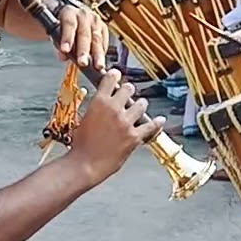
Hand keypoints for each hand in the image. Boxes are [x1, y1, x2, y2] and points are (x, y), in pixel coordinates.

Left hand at [56, 0, 107, 68]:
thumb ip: (58, 43)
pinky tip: (101, 62)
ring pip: (97, 39)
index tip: (65, 50)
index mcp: (69, 12)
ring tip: (98, 66)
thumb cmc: (64, 26)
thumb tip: (64, 56)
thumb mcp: (56, 31)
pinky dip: (102, 53)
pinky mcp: (103, 28)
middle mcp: (84, 15)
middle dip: (83, 50)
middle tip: (83, 63)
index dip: (67, 38)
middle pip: (84, 34)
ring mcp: (95, 21)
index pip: (69, 24)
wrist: (76, 15)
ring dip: (97, 54)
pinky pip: (104, 42)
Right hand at [67, 69, 164, 183]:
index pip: (111, 78)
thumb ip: (97, 108)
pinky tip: (160, 120)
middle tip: (127, 96)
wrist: (85, 164)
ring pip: (142, 104)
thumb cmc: (81, 145)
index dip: (115, 75)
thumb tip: (104, 102)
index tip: (117, 75)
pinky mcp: (134, 137)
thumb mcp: (84, 118)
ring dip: (140, 106)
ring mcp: (126, 122)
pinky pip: (151, 126)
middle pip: (129, 89)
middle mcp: (114, 109)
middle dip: (128, 91)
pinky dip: (157, 123)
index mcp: (99, 102)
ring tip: (138, 109)